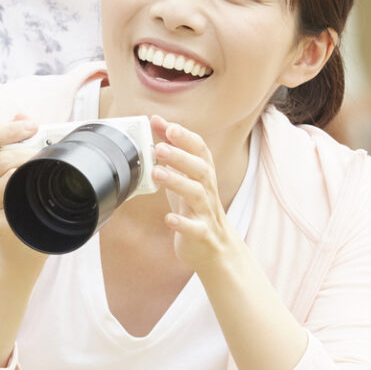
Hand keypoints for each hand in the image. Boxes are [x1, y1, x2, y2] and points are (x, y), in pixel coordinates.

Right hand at [0, 116, 42, 267]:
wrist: (22, 245)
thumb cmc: (22, 200)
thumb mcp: (17, 167)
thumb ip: (18, 140)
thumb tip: (22, 114)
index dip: (10, 128)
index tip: (34, 126)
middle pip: (2, 157)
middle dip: (29, 152)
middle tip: (48, 154)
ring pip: (8, 174)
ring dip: (31, 169)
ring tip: (45, 173)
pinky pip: (12, 195)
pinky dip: (27, 188)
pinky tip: (36, 191)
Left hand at [150, 118, 247, 278]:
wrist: (214, 249)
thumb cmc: (195, 207)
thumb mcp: (185, 177)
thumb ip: (172, 149)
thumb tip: (157, 120)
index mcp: (203, 175)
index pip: (200, 150)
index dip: (186, 138)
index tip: (168, 126)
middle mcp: (207, 191)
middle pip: (200, 169)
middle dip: (181, 157)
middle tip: (159, 147)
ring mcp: (206, 213)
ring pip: (197, 195)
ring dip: (178, 182)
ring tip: (157, 174)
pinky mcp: (202, 235)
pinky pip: (196, 228)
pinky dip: (183, 223)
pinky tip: (169, 218)